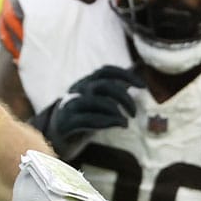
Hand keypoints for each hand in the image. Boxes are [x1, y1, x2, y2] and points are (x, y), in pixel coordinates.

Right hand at [31, 65, 145, 156]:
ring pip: (93, 101)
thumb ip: (118, 83)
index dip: (125, 75)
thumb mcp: (101, 97)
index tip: (143, 86)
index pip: (105, 71)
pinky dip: (105, 122)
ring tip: (126, 123)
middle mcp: (77, 90)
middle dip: (123, 97)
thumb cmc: (85, 114)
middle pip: (102, 85)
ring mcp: (70, 106)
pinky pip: (86, 119)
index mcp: (86, 82)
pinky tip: (117, 125)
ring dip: (114, 111)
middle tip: (134, 113)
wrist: (57, 134)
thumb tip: (138, 66)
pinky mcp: (66, 123)